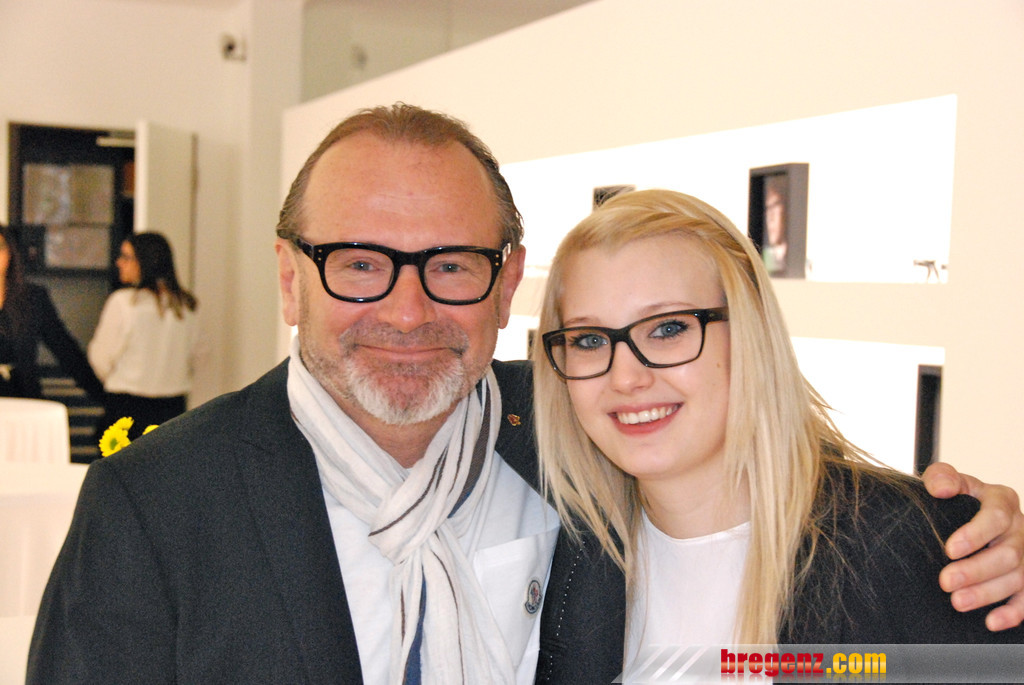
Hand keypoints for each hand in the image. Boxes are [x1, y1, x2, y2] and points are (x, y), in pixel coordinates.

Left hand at [922, 462, 1023, 630]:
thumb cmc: (957, 497)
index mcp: (1001, 500)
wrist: (965, 512)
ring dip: (987, 593)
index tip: (950, 549)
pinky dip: (1013, 612)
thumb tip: (942, 489)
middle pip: (1009, 554)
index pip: (995, 517)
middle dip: (976, 570)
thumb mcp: (947, 479)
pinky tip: (992, 621)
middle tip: (946, 582)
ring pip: (1016, 578)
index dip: (975, 534)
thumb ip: (942, 477)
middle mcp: (1019, 528)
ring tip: (958, 601)